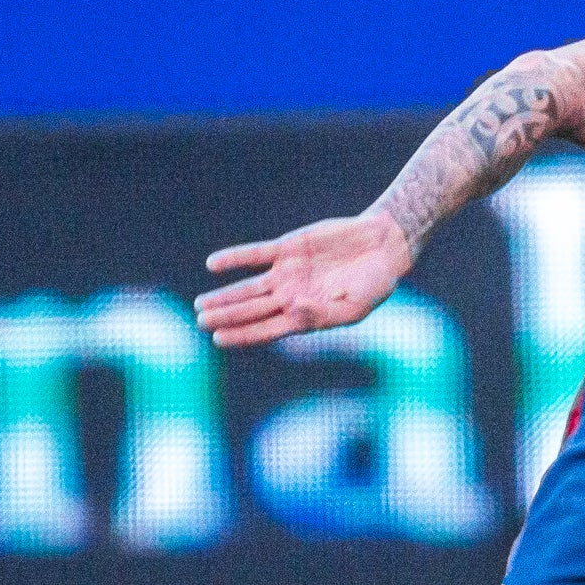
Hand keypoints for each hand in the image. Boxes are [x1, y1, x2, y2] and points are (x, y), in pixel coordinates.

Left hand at [195, 213, 413, 348]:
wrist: (385, 245)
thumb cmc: (375, 283)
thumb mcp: (355, 306)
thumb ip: (323, 314)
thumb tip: (291, 313)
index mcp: (305, 316)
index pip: (265, 330)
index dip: (241, 335)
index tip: (218, 339)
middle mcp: (291, 296)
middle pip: (250, 309)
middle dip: (225, 316)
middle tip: (200, 321)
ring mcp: (287, 273)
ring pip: (248, 286)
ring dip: (224, 295)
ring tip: (200, 304)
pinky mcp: (288, 248)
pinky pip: (255, 254)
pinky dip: (235, 258)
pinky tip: (213, 265)